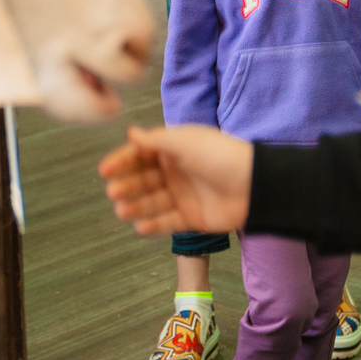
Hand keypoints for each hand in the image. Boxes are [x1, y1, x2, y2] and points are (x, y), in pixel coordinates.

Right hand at [98, 125, 252, 234]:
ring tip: (122, 210)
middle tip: (114, 191)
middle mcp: (176, 172)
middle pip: (144, 179)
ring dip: (136, 206)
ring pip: (152, 202)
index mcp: (174, 150)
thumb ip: (156, 140)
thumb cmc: (221, 156)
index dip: (122, 161)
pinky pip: (167, 223)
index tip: (105, 170)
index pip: (141, 155)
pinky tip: (140, 226)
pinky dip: (153, 225)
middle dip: (128, 185)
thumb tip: (130, 132)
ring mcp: (183, 196)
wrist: (255, 185)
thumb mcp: (186, 142)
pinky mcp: (192, 218)